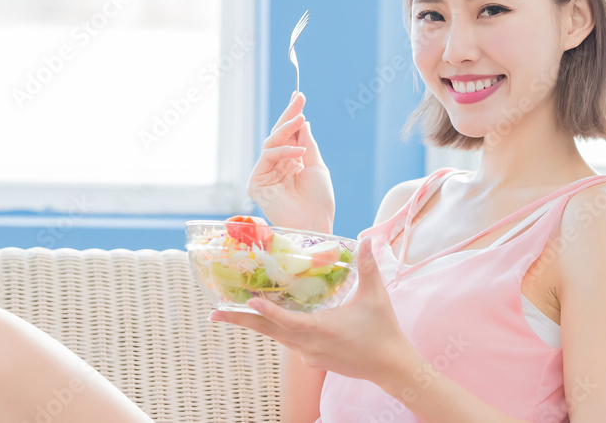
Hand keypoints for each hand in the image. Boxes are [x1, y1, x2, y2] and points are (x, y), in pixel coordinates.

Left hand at [207, 238, 412, 384]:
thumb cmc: (383, 330)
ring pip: (276, 337)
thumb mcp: (375, 295)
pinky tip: (267, 319)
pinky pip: (288, 341)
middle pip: (269, 332)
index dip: (267, 312)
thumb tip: (367, 239)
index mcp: (321, 330)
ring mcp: (309, 355)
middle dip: (240, 321)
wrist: (392, 366)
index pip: (287, 320)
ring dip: (254, 325)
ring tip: (228, 314)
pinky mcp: (313, 359)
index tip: (249, 302)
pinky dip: (274, 329)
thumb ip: (368, 266)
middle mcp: (309, 346)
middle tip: (213, 315)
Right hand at [247, 91, 333, 232]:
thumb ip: (307, 143)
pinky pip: (267, 157)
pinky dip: (283, 151)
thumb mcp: (317, 165)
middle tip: (298, 98)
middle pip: (277, 136)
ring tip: (301, 118)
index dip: (292, 115)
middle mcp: (276, 167)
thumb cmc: (319, 200)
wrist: (316, 222)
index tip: (298, 96)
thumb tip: (302, 121)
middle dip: (288, 116)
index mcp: (290, 163)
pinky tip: (299, 151)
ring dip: (286, 129)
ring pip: (271, 143)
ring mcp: (265, 174)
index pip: (288, 135)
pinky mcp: (256, 183)